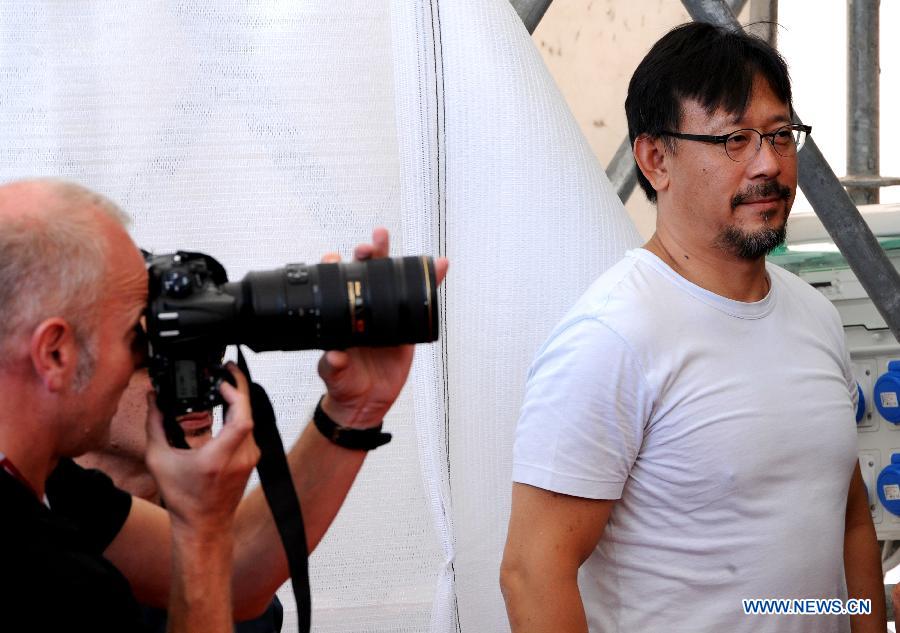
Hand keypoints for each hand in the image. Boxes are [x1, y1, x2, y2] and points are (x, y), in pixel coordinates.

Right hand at [145, 363, 260, 532]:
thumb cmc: (182, 498)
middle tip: (226, 370)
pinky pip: (251, 428)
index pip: (242, 421)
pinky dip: (240, 413)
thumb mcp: (159, 460)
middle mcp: (239, 457)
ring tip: (225, 382)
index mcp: (218, 457)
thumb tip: (153, 399)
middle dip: (239, 388)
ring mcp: (250, 458)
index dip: (237, 396)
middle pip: (249, 413)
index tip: (222, 382)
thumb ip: (155, 426)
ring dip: (240, 400)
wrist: (203, 525)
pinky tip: (228, 404)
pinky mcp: (252, 458)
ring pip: (251, 419)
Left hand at [317, 227, 448, 428]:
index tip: (335, 257)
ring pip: (392, 282)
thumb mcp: (335, 377)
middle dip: (367, 254)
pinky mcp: (406, 326)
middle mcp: (363, 311)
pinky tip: (438, 267)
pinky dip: (431, 283)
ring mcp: (385, 316)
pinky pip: (420, 302)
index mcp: (342, 317)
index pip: (337, 285)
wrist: (366, 403)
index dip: (335, 268)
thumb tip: (334, 356)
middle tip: (371, 244)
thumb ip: (334, 368)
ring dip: (396, 259)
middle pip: (365, 274)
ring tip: (397, 241)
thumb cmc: (345, 385)